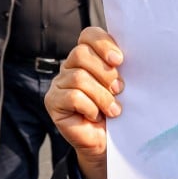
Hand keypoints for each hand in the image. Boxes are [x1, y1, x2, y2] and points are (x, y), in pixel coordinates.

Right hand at [44, 27, 124, 178]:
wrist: (108, 143)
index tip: (120, 60)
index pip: (89, 35)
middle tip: (119, 89)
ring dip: (101, 95)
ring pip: (78, 77)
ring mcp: (59, 83)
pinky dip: (89, 107)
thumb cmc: (116, 112)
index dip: (103, 44)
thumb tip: (124, 59)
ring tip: (113, 110)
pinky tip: (96, 116)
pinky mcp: (53, 101)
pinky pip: (72, 96)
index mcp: (89, 57)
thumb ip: (120, 69)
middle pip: (81, 53)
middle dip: (104, 72)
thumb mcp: (122, 87)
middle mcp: (70, 66)